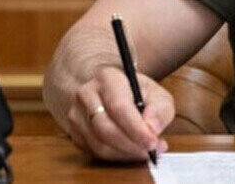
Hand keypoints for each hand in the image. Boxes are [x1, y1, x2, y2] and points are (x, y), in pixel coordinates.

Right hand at [53, 64, 174, 160]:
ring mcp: (76, 114)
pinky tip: (130, 152)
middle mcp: (86, 94)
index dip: (136, 129)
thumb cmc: (136, 93)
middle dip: (132, 145)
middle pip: (105, 128)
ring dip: (125, 153)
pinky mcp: (74, 133)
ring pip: (99, 144)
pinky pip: (94, 152)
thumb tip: (152, 128)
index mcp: (107, 78)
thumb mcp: (156, 93)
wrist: (110, 91)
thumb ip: (160, 109)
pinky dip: (116, 156)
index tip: (152, 142)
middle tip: (151, 151)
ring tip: (144, 151)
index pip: (118, 107)